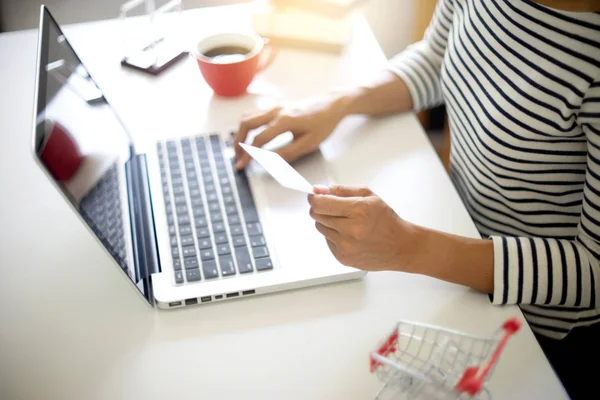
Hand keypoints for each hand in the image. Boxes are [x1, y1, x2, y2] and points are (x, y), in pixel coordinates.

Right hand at [233, 94, 347, 169]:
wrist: (332, 104)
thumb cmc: (324, 124)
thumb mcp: (310, 143)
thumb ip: (289, 152)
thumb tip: (270, 162)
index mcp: (284, 121)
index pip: (259, 139)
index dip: (248, 155)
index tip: (242, 165)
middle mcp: (276, 111)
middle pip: (247, 124)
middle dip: (238, 142)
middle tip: (238, 158)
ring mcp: (275, 107)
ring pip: (248, 116)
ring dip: (241, 133)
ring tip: (241, 149)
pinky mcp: (276, 107)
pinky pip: (255, 113)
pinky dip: (247, 125)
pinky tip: (250, 136)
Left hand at [307, 184, 418, 271]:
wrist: (400, 246)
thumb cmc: (386, 220)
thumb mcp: (368, 196)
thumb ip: (341, 190)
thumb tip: (318, 189)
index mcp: (358, 210)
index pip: (321, 203)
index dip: (314, 198)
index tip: (314, 196)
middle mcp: (351, 230)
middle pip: (317, 215)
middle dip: (321, 208)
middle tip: (333, 208)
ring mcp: (346, 246)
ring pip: (320, 227)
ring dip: (328, 222)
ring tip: (346, 222)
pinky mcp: (343, 257)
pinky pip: (327, 241)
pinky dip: (334, 236)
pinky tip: (349, 235)